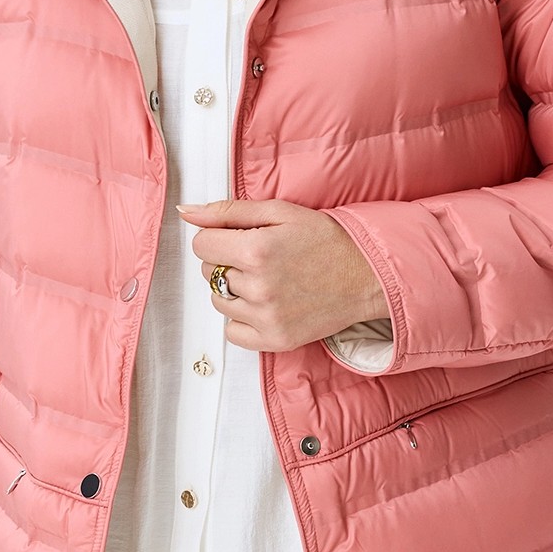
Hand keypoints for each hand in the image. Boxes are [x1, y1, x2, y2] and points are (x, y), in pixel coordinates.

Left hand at [176, 198, 387, 351]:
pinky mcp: (275, 340)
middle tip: (260, 257)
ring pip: (219, 301)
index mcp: (255, 250)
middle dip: (226, 261)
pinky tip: (265, 304)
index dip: (217, 237)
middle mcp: (258, 287)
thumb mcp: (279, 212)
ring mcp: (266, 318)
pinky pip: (232, 332)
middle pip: (208, 272)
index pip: (201, 245)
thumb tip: (185, 212)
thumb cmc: (325, 239)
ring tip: (266, 280)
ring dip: (233, 290)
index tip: (238, 238)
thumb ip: (228, 211)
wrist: (366, 275)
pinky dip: (242, 319)